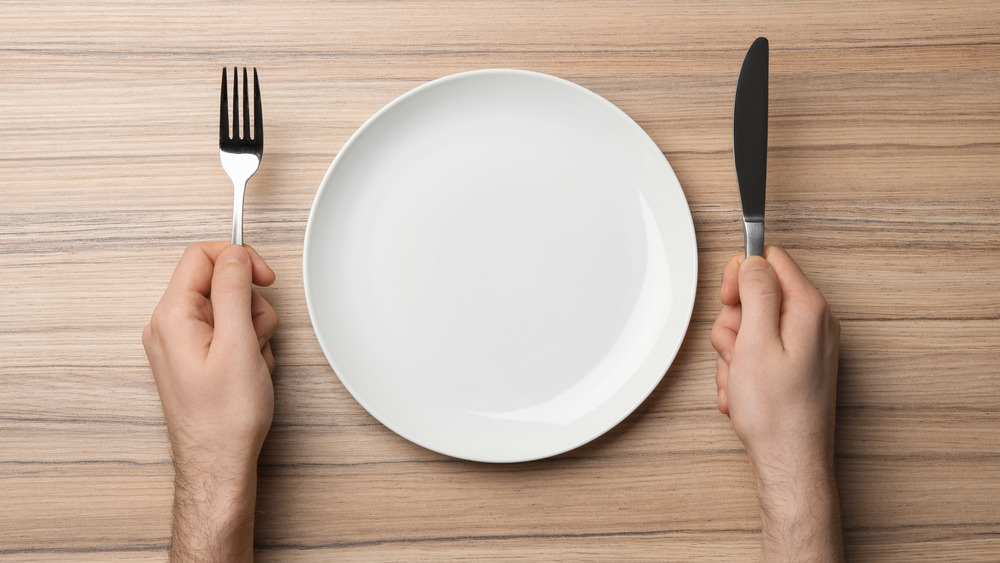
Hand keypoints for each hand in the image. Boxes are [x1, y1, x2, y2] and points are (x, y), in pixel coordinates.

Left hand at [143, 242, 278, 561]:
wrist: (219, 462)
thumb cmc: (225, 417)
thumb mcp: (238, 343)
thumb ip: (234, 290)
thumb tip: (234, 255)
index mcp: (172, 315)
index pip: (201, 256)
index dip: (238, 259)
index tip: (264, 277)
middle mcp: (169, 325)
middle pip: (218, 282)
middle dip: (249, 303)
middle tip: (256, 335)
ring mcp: (180, 342)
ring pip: (228, 308)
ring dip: (252, 328)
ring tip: (252, 359)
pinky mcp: (195, 357)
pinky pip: (227, 332)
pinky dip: (246, 345)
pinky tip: (248, 369)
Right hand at [711, 246, 842, 560]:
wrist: (790, 461)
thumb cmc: (776, 412)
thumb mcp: (755, 341)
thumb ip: (755, 292)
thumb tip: (752, 261)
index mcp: (809, 309)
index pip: (771, 260)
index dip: (742, 276)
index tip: (730, 300)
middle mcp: (815, 324)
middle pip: (759, 295)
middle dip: (735, 321)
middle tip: (736, 349)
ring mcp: (807, 347)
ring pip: (754, 326)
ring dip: (735, 351)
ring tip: (741, 377)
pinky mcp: (797, 367)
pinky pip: (760, 352)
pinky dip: (745, 369)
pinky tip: (745, 390)